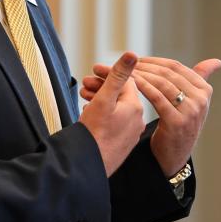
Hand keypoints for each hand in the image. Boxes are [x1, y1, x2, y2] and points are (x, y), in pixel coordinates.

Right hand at [77, 52, 146, 176]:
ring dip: (100, 101)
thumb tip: (132, 54)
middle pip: (120, 95)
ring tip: (83, 98)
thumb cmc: (94, 134)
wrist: (87, 167)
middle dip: (102, 87)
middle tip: (84, 85)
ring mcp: (129, 134)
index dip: (107, 74)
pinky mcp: (121, 145)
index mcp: (135, 107)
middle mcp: (137, 120)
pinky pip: (114, 123)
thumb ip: (118, 75)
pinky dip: (102, 115)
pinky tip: (89, 114)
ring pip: (116, 109)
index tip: (92, 72)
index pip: (125, 81)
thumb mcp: (104, 99)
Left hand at [83, 56, 220, 176]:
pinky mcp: (177, 122)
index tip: (137, 59)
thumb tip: (218, 61)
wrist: (175, 154)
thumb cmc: (180, 123)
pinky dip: (142, 87)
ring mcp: (191, 111)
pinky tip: (131, 83)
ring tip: (126, 72)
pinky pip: (156, 97)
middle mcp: (201, 100)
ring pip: (162, 83)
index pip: (176, 67)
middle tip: (127, 63)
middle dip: (146, 66)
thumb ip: (201, 79)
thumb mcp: (194, 100)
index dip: (155, 61)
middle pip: (168, 74)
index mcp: (205, 90)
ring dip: (142, 75)